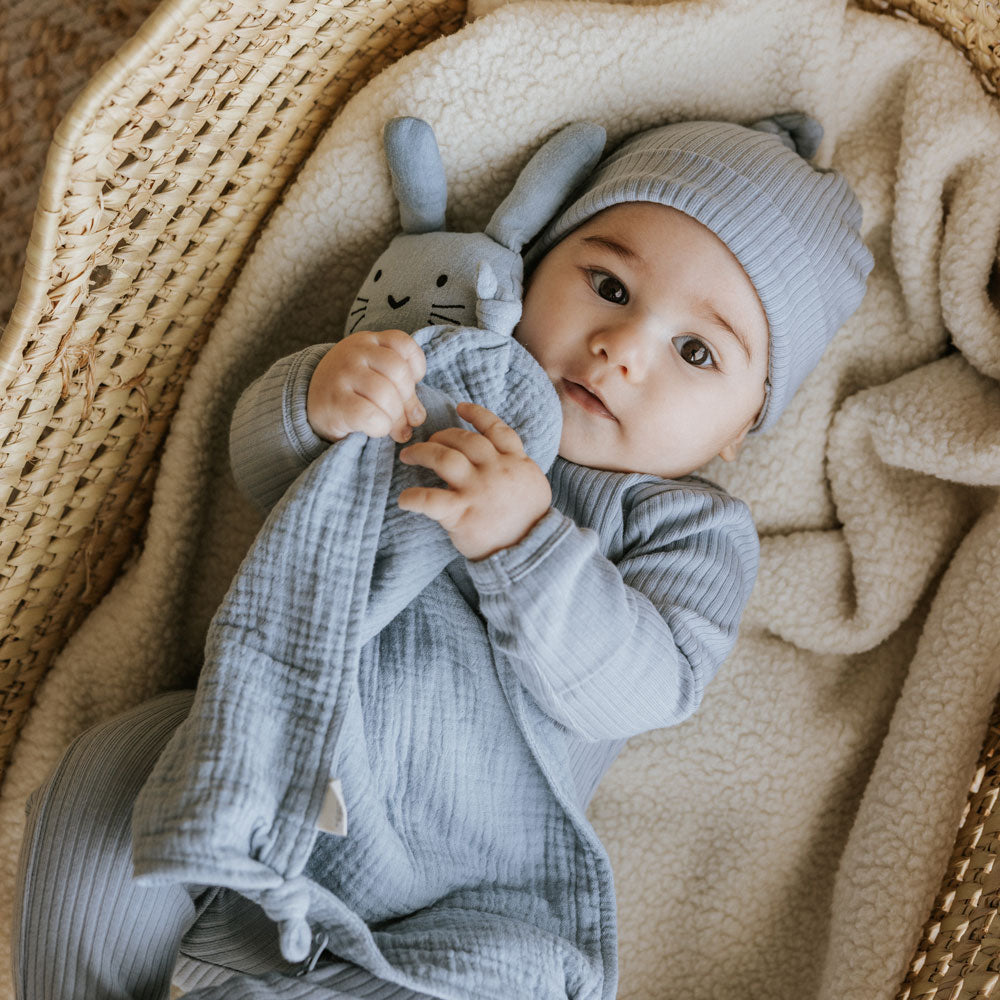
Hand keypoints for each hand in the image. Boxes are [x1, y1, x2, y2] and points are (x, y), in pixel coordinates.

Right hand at [306, 330, 426, 443]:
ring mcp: (342, 375)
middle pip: (398, 371)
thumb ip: (400, 388)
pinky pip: (369, 414)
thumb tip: (418, 417)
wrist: (308, 402)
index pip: (403, 344)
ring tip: (391, 427)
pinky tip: (376, 429)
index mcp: (369, 341)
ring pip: (385, 393)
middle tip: (406, 420)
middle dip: (409, 401)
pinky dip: (380, 427)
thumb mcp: (375, 376)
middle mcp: (354, 352)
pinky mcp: (334, 401)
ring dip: (395, 417)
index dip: (416, 368)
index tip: (411, 385)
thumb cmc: (351, 391)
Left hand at [397, 402, 551, 560]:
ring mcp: (478, 490)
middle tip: (429, 442)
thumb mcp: (532, 484)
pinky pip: (430, 499)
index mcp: (515, 462)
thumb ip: (515, 467)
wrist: (530, 552)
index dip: (477, 414)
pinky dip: (413, 497)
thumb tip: (496, 456)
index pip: (496, 429)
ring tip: (408, 456)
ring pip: (445, 458)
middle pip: (464, 440)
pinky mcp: (462, 513)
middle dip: (441, 435)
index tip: (460, 407)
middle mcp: (497, 470)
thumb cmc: (528, 522)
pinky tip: (405, 500)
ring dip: (422, 453)